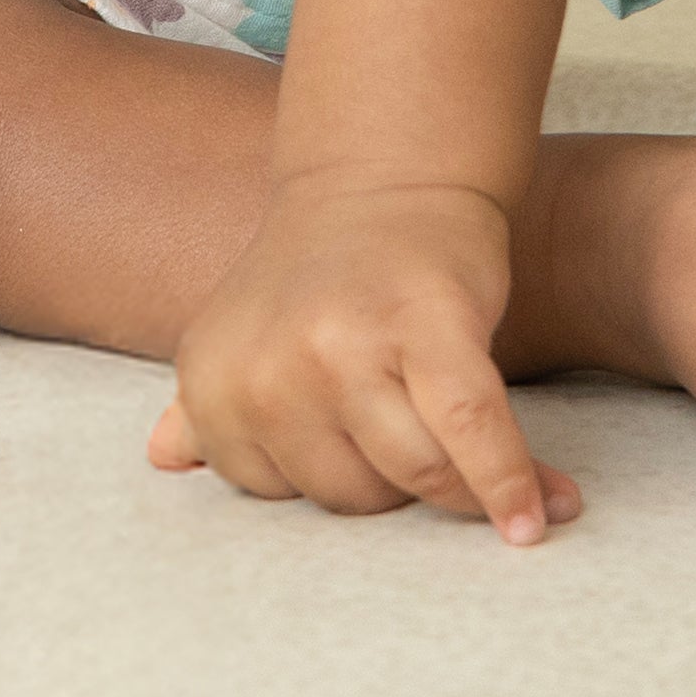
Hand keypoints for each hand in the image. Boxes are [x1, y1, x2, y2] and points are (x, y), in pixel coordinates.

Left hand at [147, 177, 579, 542]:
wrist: (384, 177)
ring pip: (414, 473)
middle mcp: (269, 369)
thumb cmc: (319, 276)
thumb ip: (205, 409)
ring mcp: (343, 347)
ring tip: (508, 492)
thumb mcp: (242, 335)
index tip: (364, 450)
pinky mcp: (425, 327)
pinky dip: (508, 483)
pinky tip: (534, 519)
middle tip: (428, 435)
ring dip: (468, 494)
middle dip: (397, 482)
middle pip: (352, 495)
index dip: (333, 480)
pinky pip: (471, 434)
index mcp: (214, 380)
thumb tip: (161, 460)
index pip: (278, 498)